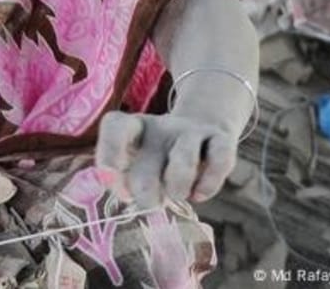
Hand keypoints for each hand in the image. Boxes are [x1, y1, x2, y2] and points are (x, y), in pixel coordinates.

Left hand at [95, 110, 238, 208]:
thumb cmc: (159, 161)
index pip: (116, 126)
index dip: (109, 152)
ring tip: (176, 195)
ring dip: (177, 189)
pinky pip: (219, 161)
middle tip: (150, 203)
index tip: (110, 182)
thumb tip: (123, 193)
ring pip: (184, 161)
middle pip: (148, 159)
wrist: (203, 136)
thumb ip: (124, 180)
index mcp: (134, 128)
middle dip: (146, 192)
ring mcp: (191, 131)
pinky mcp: (220, 139)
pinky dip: (208, 184)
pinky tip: (199, 195)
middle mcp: (160, 126)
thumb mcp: (138, 165)